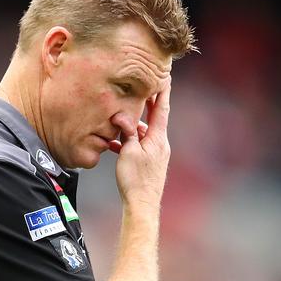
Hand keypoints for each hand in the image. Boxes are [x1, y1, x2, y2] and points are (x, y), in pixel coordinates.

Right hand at [109, 77, 171, 208]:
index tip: (166, 76)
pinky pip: (139, 145)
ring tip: (120, 117)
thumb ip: (127, 132)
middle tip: (145, 86)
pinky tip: (115, 144)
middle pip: (154, 118)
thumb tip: (124, 117)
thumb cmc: (135, 179)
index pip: (162, 108)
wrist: (142, 204)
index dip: (163, 91)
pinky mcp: (150, 162)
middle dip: (148, 103)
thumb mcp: (128, 152)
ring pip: (144, 132)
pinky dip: (129, 141)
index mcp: (157, 138)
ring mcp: (156, 154)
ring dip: (133, 125)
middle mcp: (160, 144)